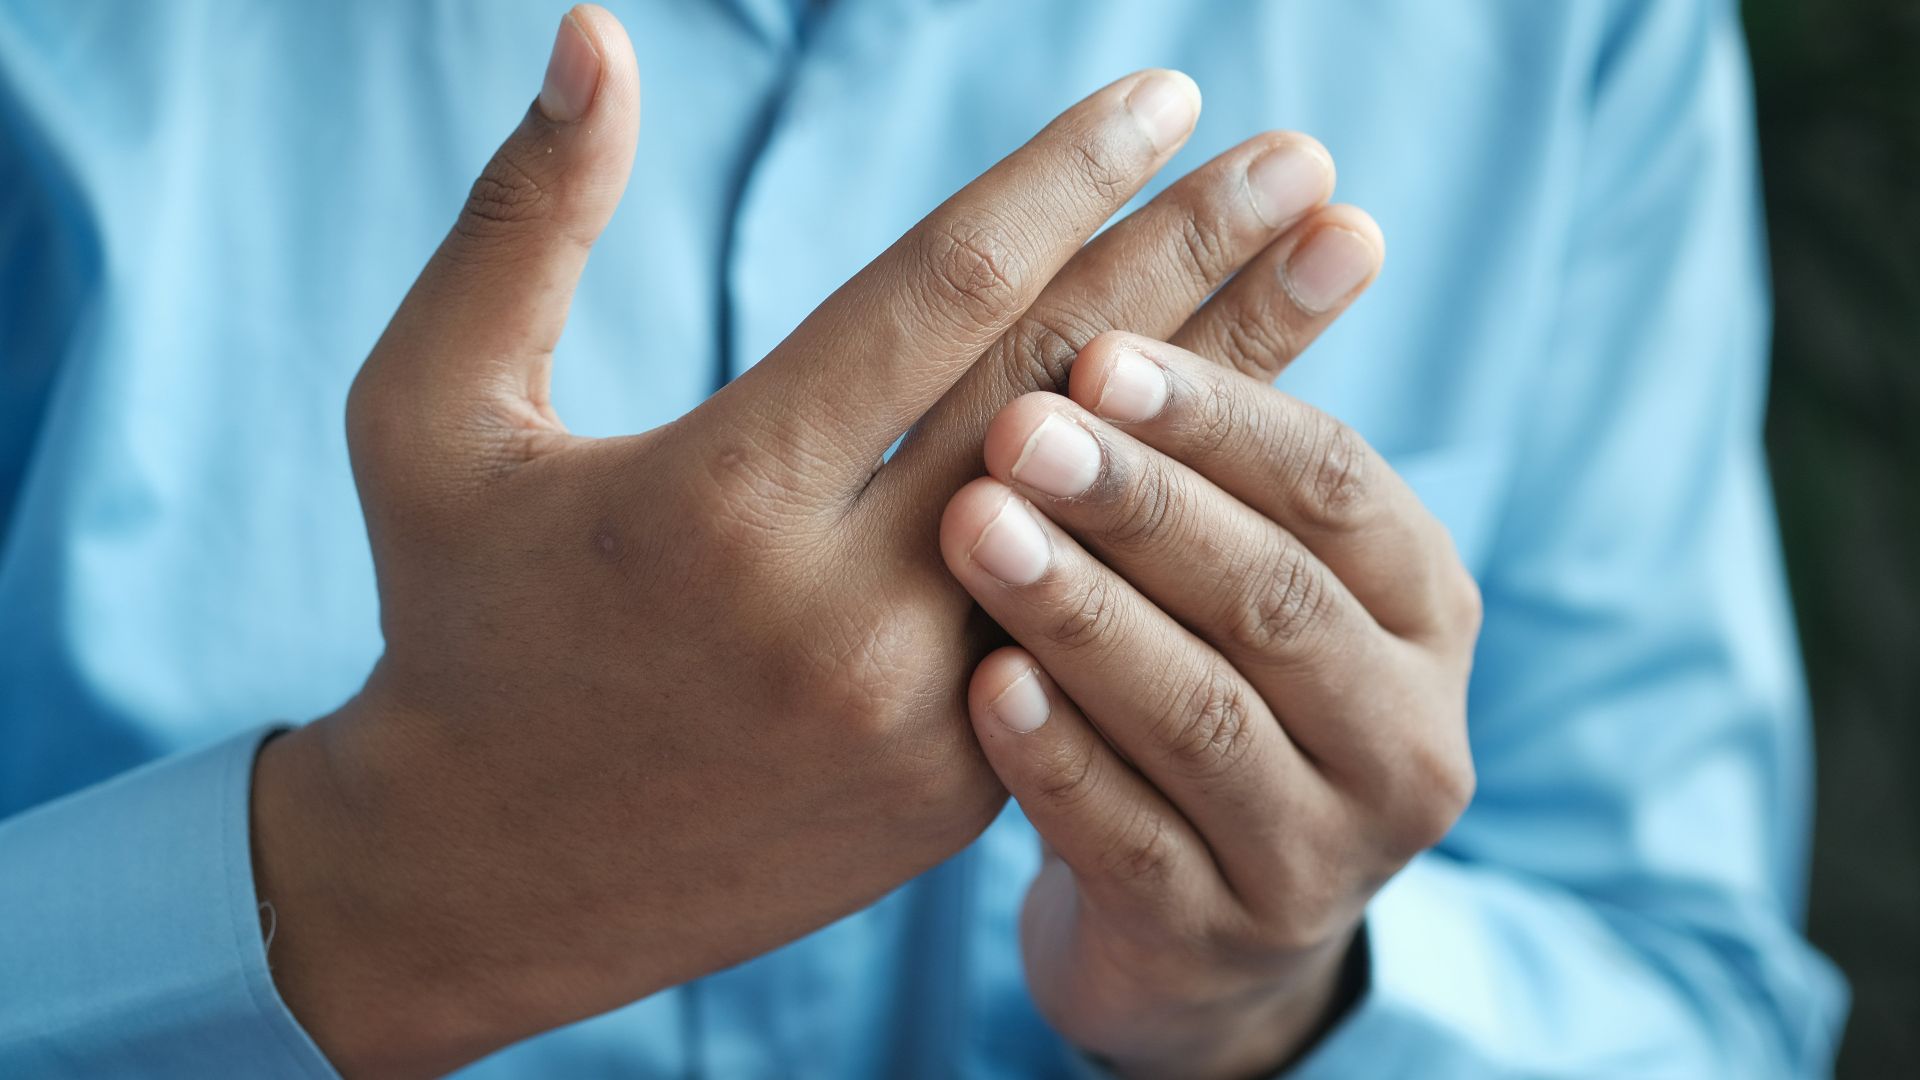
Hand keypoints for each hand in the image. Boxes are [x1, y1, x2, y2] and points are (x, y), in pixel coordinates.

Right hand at [250, 6, 1364, 1075]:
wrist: (484, 874)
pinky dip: (1177, 522)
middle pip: (1063, 393)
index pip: (939, 296)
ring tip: (1340, 263)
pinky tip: (1258, 434)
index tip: (1168, 95)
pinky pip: (1094, 622)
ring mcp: (918, 716)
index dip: (1066, 180)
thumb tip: (598, 31)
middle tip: (1307, 163)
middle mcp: (838, 614)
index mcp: (716, 500)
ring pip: (1117, 518)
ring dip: (1242, 383)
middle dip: (1202, 258)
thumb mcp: (427, 413)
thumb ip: (521, 220)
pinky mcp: (958, 789)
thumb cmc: (452, 620)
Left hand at [940, 327, 1481, 1077]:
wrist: (1203, 923)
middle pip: (1275, 597)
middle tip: (1019, 428)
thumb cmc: (1213, 684)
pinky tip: (982, 684)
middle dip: (1144, 503)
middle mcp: (1407, 735)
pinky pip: (1132, 843)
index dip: (1221, 415)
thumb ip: (1242, 440)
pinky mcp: (1218, 939)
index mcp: (1426, 611)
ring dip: (1088, 613)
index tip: (1097, 346)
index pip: (1340, 486)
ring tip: (976, 528)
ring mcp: (1321, 855)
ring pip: (1207, 719)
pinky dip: (1059, 757)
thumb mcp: (1253, 569)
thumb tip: (1299, 198)